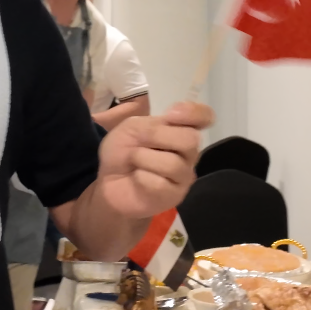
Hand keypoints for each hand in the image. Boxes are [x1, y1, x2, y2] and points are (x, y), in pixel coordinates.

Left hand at [93, 101, 212, 218]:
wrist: (106, 180)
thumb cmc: (122, 151)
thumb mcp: (132, 127)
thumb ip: (154, 123)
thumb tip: (172, 122)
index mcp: (180, 130)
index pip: (204, 116)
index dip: (194, 113)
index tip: (171, 115)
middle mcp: (188, 152)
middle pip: (191, 139)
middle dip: (157, 136)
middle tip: (140, 142)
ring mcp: (183, 176)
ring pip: (173, 163)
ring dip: (144, 158)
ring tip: (135, 163)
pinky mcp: (174, 196)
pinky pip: (161, 184)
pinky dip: (141, 178)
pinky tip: (137, 179)